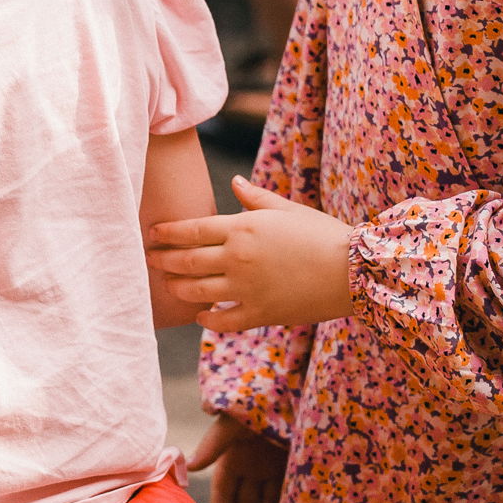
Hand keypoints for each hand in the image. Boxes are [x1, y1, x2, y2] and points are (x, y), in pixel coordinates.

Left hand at [148, 176, 355, 331]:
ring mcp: (247, 288)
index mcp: (242, 228)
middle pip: (186, 261)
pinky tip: (200, 314)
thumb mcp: (287, 210)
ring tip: (168, 284)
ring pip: (197, 291)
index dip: (167, 233)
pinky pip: (223, 320)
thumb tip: (234, 182)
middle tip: (148, 259)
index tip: (152, 233)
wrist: (354, 271)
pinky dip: (207, 319)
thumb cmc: (322, 234)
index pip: (191, 230)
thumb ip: (256, 199)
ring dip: (177, 288)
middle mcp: (238, 258)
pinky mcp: (260, 313)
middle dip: (162, 259)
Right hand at [188, 413, 288, 502]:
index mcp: (231, 458)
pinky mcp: (290, 467)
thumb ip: (212, 446)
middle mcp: (249, 466)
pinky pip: (285, 493)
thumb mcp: (231, 425)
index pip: (223, 493)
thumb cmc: (253, 405)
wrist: (288, 389)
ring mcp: (270, 468)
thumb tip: (190, 465)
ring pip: (265, 502)